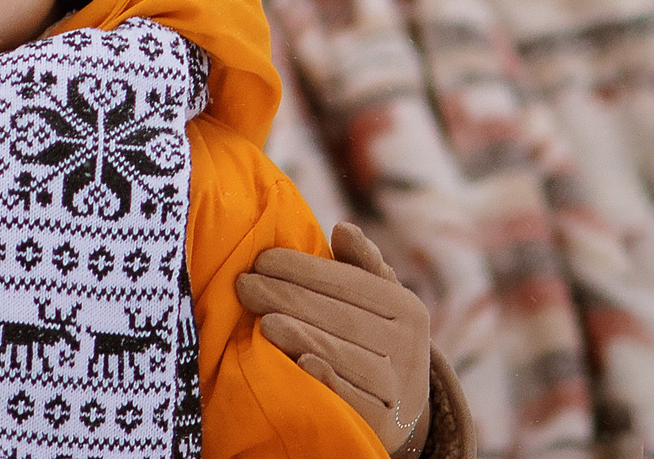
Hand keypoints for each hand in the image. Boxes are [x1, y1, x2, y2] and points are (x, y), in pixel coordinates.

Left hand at [237, 222, 431, 456]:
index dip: (304, 269)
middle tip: (244, 285)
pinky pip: (353, 399)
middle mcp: (409, 348)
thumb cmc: (373, 340)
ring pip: (344, 355)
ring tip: (263, 322)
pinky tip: (300, 364)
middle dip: (287, 298)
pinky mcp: (386, 424)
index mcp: (407, 309)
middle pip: (340, 317)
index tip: (261, 259)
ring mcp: (399, 388)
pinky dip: (327, 380)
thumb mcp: (376, 302)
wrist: (398, 411)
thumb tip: (343, 228)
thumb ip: (360, 265)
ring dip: (302, 336)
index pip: (350, 283)